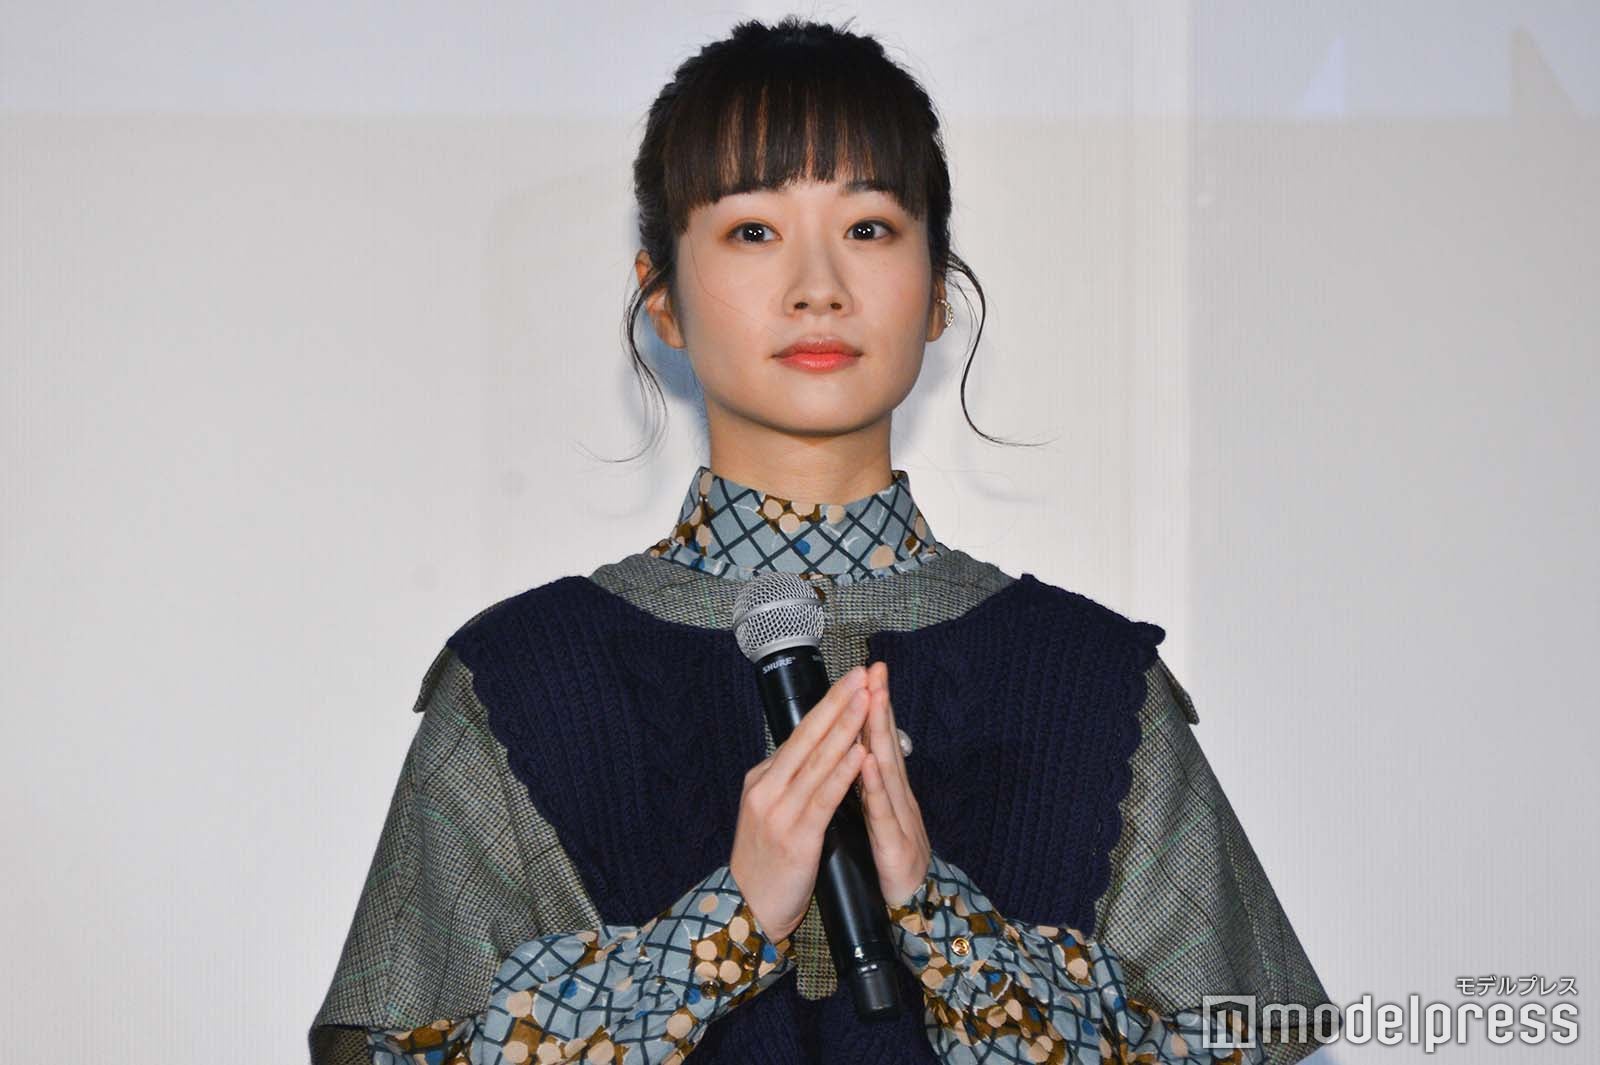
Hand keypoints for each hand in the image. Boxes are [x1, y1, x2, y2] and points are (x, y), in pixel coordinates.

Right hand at [729, 665, 870, 944]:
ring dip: (845, 728)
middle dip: (837, 703)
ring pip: (817, 760)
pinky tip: (859, 755)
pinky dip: (843, 773)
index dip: (827, 706)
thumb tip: (811, 757)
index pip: (799, 735)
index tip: (850, 682)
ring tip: (867, 701)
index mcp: (762, 781)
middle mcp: (766, 789)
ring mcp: (779, 812)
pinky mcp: (796, 837)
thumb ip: (788, 786)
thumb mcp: (769, 815)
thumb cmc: (765, 866)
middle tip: (861, 675)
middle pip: (807, 737)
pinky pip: (823, 798)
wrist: (746, 911)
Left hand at [856, 661, 931, 908]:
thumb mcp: (877, 821)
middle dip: (881, 704)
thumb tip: (856, 756)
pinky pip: (882, 813)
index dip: (875, 706)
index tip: (868, 672)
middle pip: (887, 745)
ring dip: (879, 733)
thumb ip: (869, 790)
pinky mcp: (896, 848)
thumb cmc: (889, 867)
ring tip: (873, 699)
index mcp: (887, 794)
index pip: (879, 742)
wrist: (909, 914)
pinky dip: (873, 785)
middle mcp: (897, 800)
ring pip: (887, 771)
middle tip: (876, 669)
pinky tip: (866, 761)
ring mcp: (900, 821)